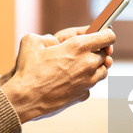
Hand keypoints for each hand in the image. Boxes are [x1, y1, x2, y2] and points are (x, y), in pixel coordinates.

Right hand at [0, 27, 115, 122]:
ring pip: (102, 71)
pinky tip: (68, 80)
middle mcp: (88, 64)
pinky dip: (83, 81)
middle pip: (104, 54)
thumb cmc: (27, 69)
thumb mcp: (32, 41)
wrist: (25, 99)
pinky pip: (90, 85)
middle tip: (81, 52)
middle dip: (96, 51)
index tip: (102, 35)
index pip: (108, 36)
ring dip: (94, 67)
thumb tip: (52, 42)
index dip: (106, 34)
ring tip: (77, 66)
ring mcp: (88, 82)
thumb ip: (47, 37)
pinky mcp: (83, 95)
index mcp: (78, 46)